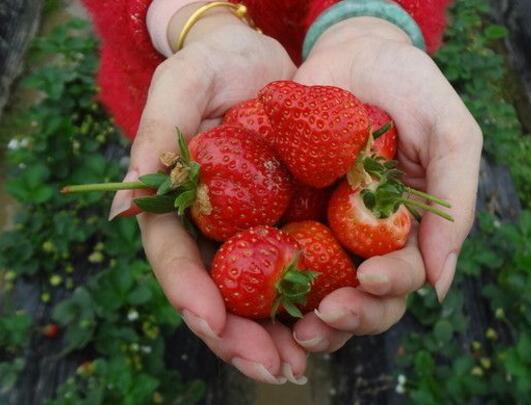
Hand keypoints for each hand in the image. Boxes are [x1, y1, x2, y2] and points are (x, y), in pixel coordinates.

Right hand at [108, 10, 305, 383]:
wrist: (261, 59)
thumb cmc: (214, 67)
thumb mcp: (182, 87)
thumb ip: (156, 139)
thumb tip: (123, 206)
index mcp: (180, 206)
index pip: (177, 260)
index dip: (193, 296)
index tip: (213, 324)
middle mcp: (215, 228)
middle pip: (221, 294)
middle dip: (242, 337)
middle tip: (273, 368)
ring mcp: (253, 230)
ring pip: (259, 297)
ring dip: (279, 336)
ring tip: (302, 363)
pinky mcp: (291, 223)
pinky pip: (300, 269)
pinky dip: (313, 301)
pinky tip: (332, 322)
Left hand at [292, 17, 482, 351]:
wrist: (354, 50)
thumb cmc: (411, 87)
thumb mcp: (450, 134)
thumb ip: (454, 204)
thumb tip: (440, 286)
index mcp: (408, 228)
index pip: (404, 275)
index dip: (390, 287)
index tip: (368, 278)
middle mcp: (366, 238)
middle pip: (363, 297)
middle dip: (349, 315)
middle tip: (323, 319)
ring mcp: (324, 227)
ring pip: (322, 289)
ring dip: (311, 315)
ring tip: (295, 328)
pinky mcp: (287, 210)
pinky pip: (280, 252)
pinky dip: (272, 278)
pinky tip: (256, 293)